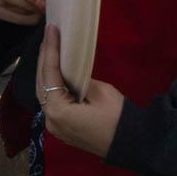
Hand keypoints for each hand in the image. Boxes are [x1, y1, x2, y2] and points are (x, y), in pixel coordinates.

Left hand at [37, 24, 123, 157]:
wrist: (134, 146)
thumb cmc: (119, 118)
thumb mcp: (101, 92)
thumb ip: (79, 80)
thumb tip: (70, 75)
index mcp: (57, 110)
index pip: (49, 74)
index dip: (50, 50)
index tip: (50, 30)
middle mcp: (49, 119)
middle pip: (41, 83)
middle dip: (44, 59)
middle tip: (48, 36)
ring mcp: (54, 126)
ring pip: (44, 93)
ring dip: (46, 72)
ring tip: (49, 49)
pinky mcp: (62, 128)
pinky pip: (52, 102)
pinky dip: (52, 86)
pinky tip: (54, 73)